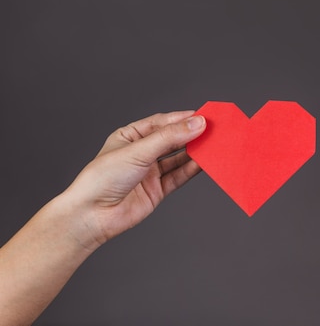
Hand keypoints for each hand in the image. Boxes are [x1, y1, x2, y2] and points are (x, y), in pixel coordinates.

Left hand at [64, 111, 205, 249]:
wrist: (92, 216)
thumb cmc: (102, 178)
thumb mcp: (138, 151)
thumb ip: (169, 138)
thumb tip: (196, 124)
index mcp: (130, 136)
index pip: (161, 123)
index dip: (182, 119)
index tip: (203, 117)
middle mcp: (141, 153)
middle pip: (172, 140)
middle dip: (191, 135)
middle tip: (213, 130)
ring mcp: (150, 172)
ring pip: (178, 158)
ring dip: (195, 153)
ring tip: (213, 146)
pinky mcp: (157, 190)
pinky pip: (179, 176)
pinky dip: (192, 170)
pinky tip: (204, 163)